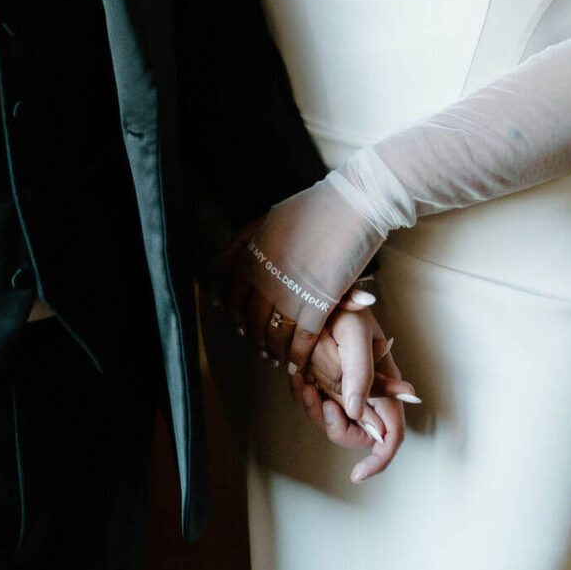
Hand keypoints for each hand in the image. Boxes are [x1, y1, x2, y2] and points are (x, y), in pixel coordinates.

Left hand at [212, 182, 382, 392]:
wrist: (356, 205)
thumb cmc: (314, 208)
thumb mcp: (267, 219)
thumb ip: (241, 245)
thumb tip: (215, 267)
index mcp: (252, 256)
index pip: (233, 298)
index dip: (236, 315)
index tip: (240, 325)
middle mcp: (266, 278)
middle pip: (253, 320)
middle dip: (255, 337)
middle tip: (260, 345)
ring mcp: (292, 292)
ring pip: (275, 334)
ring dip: (274, 350)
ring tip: (276, 358)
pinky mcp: (319, 304)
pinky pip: (302, 340)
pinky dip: (297, 356)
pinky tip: (296, 364)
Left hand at [291, 297, 418, 482]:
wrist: (311, 292)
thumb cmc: (342, 307)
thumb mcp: (355, 333)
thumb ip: (361, 373)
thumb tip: (357, 411)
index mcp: (386, 383)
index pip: (392, 433)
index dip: (380, 457)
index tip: (358, 473)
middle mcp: (367, 392)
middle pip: (359, 435)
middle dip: (338, 429)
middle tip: (322, 406)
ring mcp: (344, 391)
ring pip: (333, 424)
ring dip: (315, 410)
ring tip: (305, 385)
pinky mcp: (323, 385)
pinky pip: (313, 407)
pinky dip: (304, 398)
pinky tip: (300, 379)